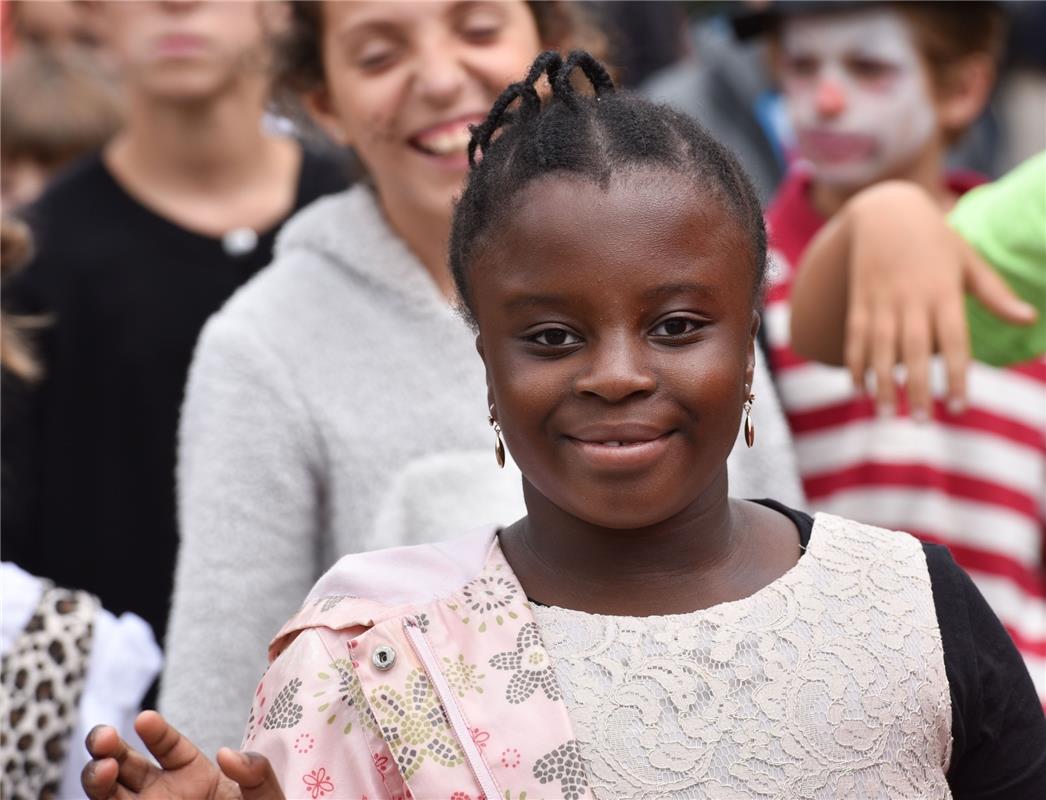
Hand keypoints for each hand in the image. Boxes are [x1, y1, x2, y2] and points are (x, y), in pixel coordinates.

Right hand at [82, 710, 284, 799]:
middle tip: (103, 738)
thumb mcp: (265, 796)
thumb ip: (257, 774)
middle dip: (108, 745)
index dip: (155, 730)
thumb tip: (227, 753)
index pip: (168, 744)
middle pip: (126, 763)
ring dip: (96, 776)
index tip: (146, 719)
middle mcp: (161, 792)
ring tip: (103, 769)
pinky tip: (104, 798)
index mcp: (193, 773)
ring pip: (108, 792)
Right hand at [840, 182, 1033, 417]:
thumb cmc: (935, 240)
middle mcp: (911, 299)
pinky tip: (859, 390)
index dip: (955, 375)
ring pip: (879, 348)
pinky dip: (855, 364)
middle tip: (924, 423)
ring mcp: (881, 301)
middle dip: (917, 388)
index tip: (959, 407)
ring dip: (881, 383)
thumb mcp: (968, 261)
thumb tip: (1029, 320)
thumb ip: (995, 294)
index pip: (952, 340)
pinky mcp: (858, 302)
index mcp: (943, 291)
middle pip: (913, 350)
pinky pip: (855, 338)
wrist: (883, 210)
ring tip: (886, 413)